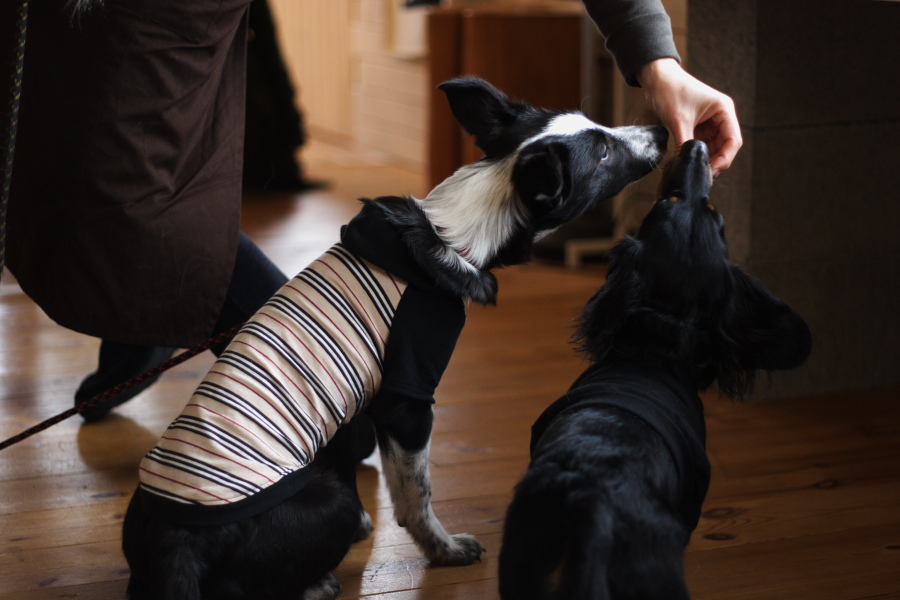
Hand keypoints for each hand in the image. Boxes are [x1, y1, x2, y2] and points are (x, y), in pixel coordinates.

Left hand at [636, 58, 741, 175]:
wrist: (656, 79)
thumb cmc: (670, 90)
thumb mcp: (678, 120)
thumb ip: (685, 144)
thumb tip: (688, 164)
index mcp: (724, 110)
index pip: (733, 140)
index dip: (725, 158)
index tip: (711, 171)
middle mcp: (721, 116)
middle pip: (725, 146)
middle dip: (715, 161)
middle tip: (701, 173)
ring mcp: (710, 122)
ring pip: (714, 148)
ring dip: (706, 159)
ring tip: (693, 168)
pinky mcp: (699, 126)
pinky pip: (702, 145)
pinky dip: (697, 154)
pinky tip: (688, 161)